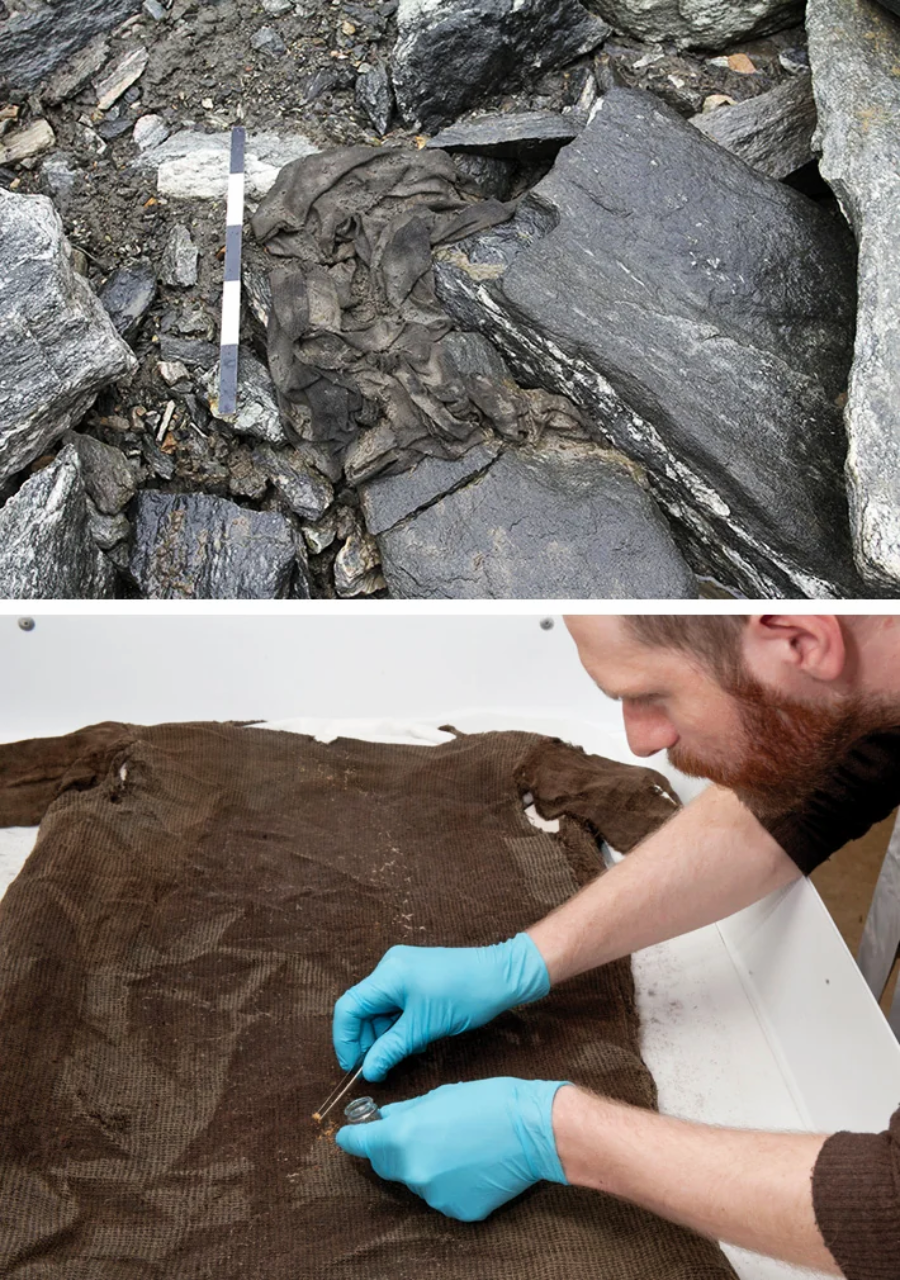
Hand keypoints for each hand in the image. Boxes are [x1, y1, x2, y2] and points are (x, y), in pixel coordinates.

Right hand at [332, 933, 549, 1079]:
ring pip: (379, 1007)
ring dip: (384, 1033)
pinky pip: (394, 1001)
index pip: (349, 1007)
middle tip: (377, 1064)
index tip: (353, 1066)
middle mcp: (391, 966)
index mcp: (389, 974)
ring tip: (402, 1052)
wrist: (500, 976)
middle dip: (367, 1038)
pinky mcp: (415, 974)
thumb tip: (368, 1071)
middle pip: (362, 1007)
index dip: (345, 1039)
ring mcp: (402, 967)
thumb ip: (390, 1049)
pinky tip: (412, 1038)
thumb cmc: (466, 996)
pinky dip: (398, 1023)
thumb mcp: (424, 1029)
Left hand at [335, 1078, 569, 1219]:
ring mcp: (436, 1196)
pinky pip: (442, 1195)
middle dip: (390, 1149)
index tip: (347, 1135)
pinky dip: (448, 1181)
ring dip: (423, 1164)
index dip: (353, 1137)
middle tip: (411, 1131)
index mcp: (404, 1138)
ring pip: (416, 1180)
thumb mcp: (439, 1094)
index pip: (361, 1143)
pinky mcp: (459, 1211)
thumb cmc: (488, 1102)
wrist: (533, 1130)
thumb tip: (385, 1118)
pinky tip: (469, 1163)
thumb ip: (406, 1111)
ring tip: (454, 1144)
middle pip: (386, 1164)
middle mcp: (414, 1172)